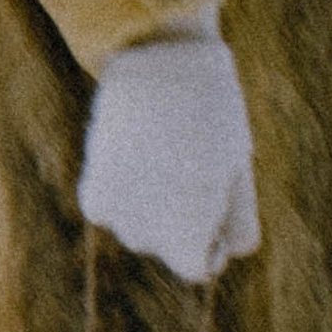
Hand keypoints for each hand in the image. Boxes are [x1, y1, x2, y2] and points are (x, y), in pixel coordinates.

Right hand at [77, 33, 259, 285]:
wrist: (158, 64)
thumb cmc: (212, 117)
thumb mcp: (238, 169)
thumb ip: (239, 222)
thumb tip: (226, 254)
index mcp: (187, 239)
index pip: (199, 267)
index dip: (213, 238)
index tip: (216, 196)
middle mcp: (145, 238)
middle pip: (168, 245)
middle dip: (181, 217)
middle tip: (192, 159)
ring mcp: (114, 216)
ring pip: (139, 225)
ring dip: (152, 202)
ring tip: (165, 150)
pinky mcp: (93, 193)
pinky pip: (113, 206)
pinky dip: (126, 187)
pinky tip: (138, 152)